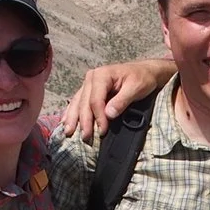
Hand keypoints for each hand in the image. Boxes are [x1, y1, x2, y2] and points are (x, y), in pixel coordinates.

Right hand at [57, 56, 173, 138]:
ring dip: (72, 118)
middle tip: (85, 138)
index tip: (102, 132)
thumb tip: (108, 114)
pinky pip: (77, 101)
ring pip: (77, 102)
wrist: (144, 71)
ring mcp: (88, 83)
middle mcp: (91, 78)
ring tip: (68, 132)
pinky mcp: (88, 90)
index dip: (98, 117)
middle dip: (83, 121)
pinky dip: (71, 112)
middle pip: (84, 102)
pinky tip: (65, 122)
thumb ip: (122, 101)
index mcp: (102, 75)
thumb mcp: (136, 88)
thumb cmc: (142, 78)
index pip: (96, 100)